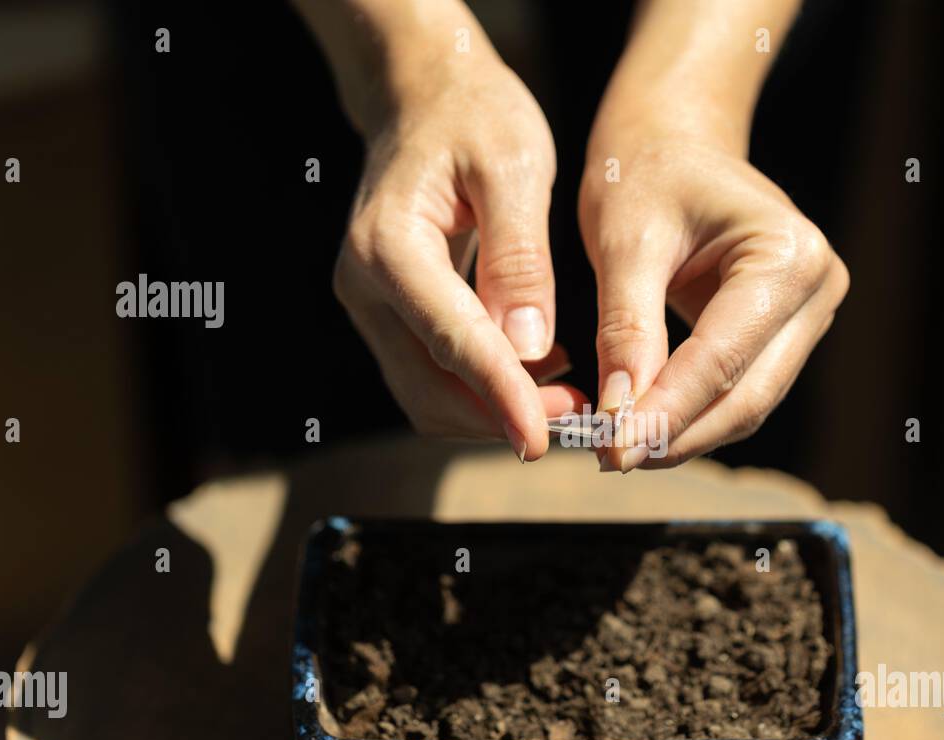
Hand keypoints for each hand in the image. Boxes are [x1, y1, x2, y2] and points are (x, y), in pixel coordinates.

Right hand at [325, 12, 581, 458]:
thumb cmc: (475, 115)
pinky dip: (481, 389)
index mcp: (390, 245)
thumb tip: (531, 348)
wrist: (423, 94)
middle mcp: (364, 284)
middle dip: (501, 415)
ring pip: (426, 394)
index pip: (451, 341)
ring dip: (493, 411)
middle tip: (579, 416)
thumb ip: (520, 259)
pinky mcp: (386, 313)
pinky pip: (430, 374)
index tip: (542, 442)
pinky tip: (537, 370)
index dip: (501, 397)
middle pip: (429, 387)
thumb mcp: (515, 166)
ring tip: (567, 395)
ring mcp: (368, 303)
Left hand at [580, 129, 848, 470]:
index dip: (666, 413)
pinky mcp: (784, 335)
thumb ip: (625, 329)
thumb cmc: (646, 172)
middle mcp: (817, 289)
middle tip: (611, 460)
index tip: (612, 451)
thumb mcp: (626, 240)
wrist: (672, 142)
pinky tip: (641, 425)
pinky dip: (691, 415)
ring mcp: (808, 317)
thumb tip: (619, 415)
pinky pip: (739, 391)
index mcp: (789, 255)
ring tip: (618, 448)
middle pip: (747, 396)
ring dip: (684, 435)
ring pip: (746, 405)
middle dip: (677, 435)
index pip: (723, 358)